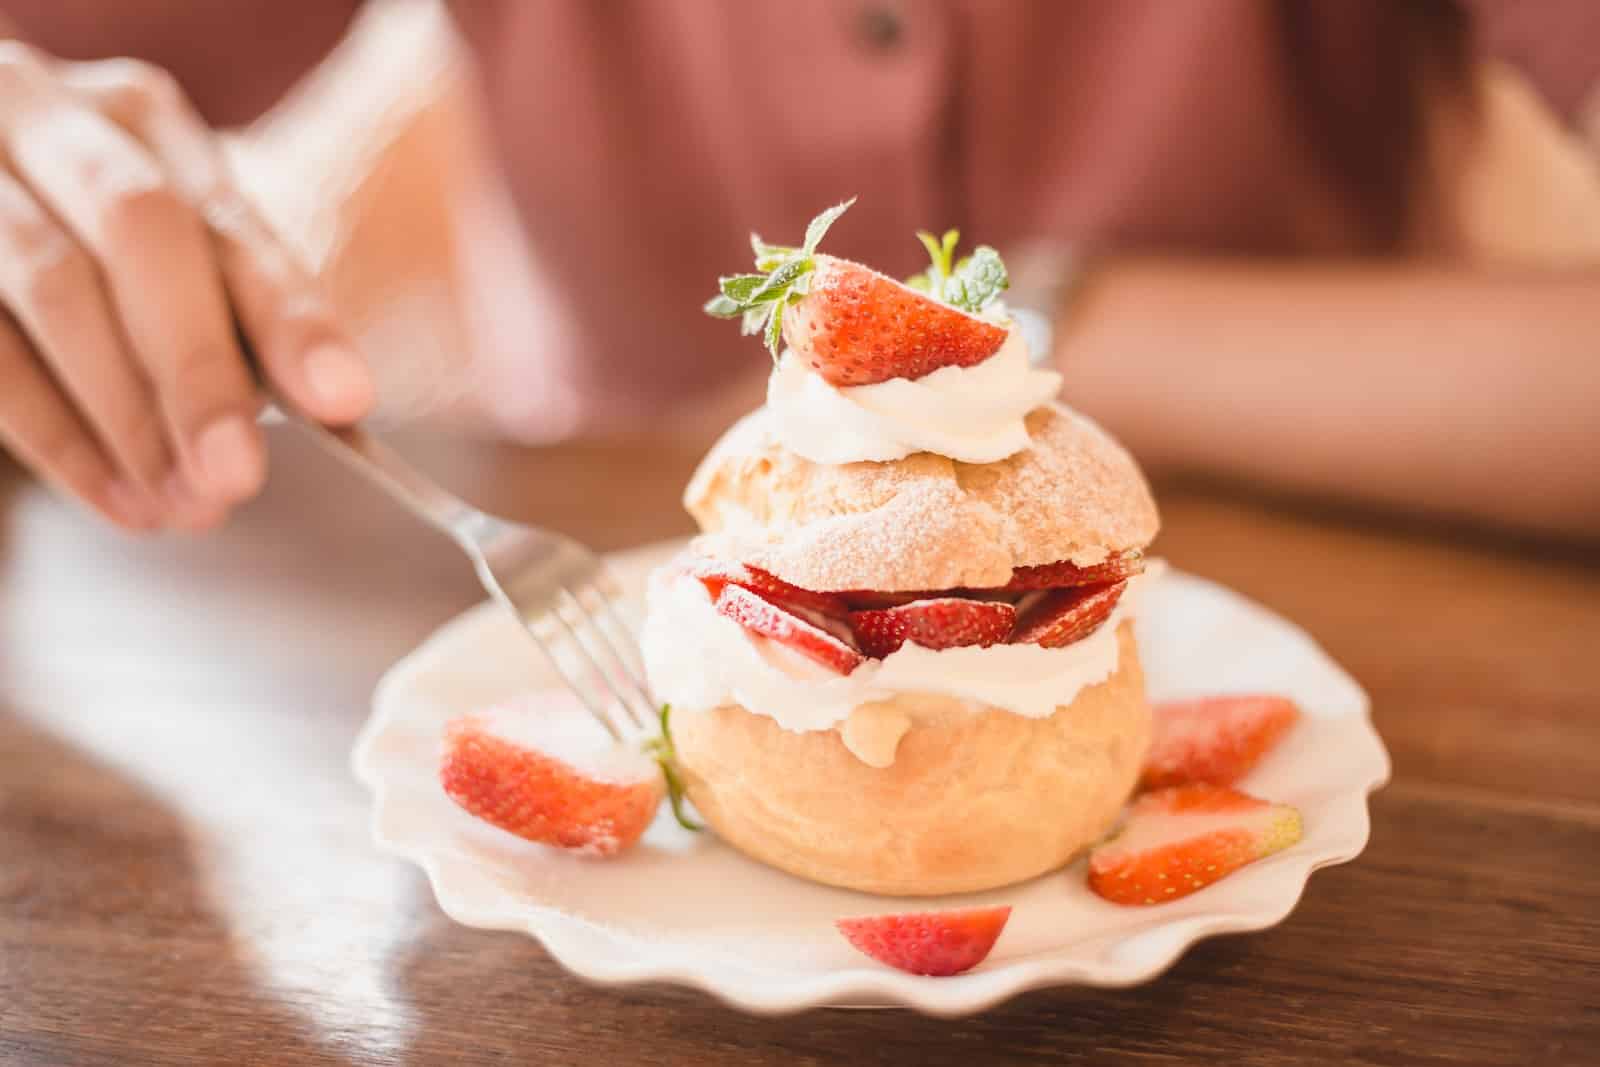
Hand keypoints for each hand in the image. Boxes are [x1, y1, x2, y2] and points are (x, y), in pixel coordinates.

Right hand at [0, 43, 373, 530]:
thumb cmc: (108, 257)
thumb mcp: (176, 254)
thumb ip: (239, 307)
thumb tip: (330, 402)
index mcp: (140, 116)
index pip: (229, 222)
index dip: (290, 314)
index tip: (342, 398)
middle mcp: (46, 117)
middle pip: (137, 228)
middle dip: (197, 366)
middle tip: (238, 473)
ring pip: (52, 283)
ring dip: (127, 414)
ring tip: (186, 502)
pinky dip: (58, 437)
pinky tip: (118, 496)